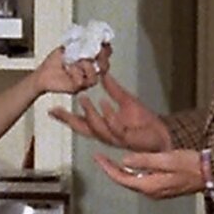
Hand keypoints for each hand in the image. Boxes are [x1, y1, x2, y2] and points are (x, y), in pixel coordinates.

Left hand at [35, 44, 111, 95]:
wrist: (42, 74)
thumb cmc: (54, 63)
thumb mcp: (67, 47)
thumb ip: (79, 41)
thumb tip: (88, 33)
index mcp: (90, 59)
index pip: (106, 54)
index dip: (106, 49)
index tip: (102, 43)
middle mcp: (90, 71)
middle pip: (105, 66)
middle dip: (101, 58)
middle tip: (94, 52)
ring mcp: (85, 80)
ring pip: (95, 76)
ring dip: (86, 66)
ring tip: (76, 62)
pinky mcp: (77, 88)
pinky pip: (82, 81)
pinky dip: (75, 73)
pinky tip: (69, 69)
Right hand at [49, 71, 170, 151]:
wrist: (162, 134)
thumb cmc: (144, 123)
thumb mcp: (126, 101)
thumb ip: (114, 90)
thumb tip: (104, 75)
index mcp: (104, 126)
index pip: (81, 122)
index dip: (66, 117)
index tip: (51, 110)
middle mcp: (106, 133)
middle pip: (83, 128)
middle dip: (68, 119)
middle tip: (56, 110)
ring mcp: (116, 137)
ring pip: (97, 128)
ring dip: (89, 113)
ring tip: (83, 98)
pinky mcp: (128, 138)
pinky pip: (116, 128)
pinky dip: (109, 116)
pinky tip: (104, 104)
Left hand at [93, 147, 203, 199]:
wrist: (210, 174)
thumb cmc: (191, 165)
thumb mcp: (166, 158)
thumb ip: (144, 160)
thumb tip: (124, 160)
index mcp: (149, 185)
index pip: (121, 178)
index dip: (107, 167)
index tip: (97, 157)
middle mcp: (151, 192)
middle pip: (125, 181)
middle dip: (112, 170)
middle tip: (101, 157)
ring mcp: (158, 192)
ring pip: (133, 182)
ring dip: (122, 172)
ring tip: (112, 160)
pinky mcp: (164, 188)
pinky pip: (143, 181)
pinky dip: (134, 173)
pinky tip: (133, 165)